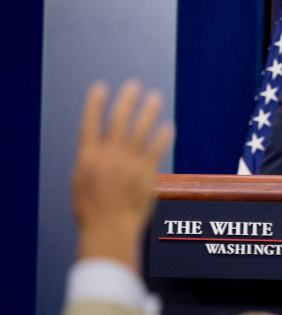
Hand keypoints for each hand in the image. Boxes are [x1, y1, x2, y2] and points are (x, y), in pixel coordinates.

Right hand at [72, 80, 173, 271]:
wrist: (108, 229)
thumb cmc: (92, 211)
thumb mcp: (81, 184)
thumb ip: (90, 163)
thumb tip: (94, 148)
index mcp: (87, 157)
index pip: (90, 123)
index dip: (95, 104)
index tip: (100, 87)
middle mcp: (108, 156)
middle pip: (118, 121)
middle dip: (126, 101)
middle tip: (134, 85)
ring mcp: (128, 163)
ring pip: (140, 130)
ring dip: (148, 111)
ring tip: (155, 97)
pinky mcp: (146, 173)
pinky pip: (156, 149)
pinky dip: (163, 136)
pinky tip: (168, 126)